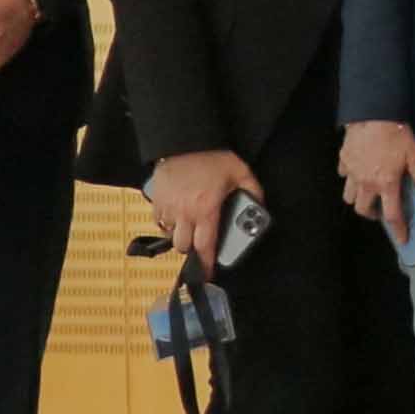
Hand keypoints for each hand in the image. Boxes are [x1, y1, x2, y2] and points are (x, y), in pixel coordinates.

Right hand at [138, 150, 257, 266]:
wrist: (186, 138)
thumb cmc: (213, 156)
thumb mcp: (241, 173)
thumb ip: (253, 192)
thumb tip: (258, 207)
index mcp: (205, 209)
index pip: (205, 245)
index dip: (206, 264)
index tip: (208, 274)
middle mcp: (184, 212)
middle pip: (182, 245)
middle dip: (192, 249)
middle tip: (200, 243)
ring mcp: (167, 206)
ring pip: (168, 234)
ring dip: (178, 235)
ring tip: (188, 227)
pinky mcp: (156, 197)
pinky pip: (158, 219)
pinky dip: (166, 222)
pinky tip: (176, 215)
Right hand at [337, 118, 414, 233]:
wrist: (373, 113)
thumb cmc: (397, 135)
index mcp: (386, 184)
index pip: (392, 215)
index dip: (398, 230)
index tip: (402, 239)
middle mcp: (366, 183)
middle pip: (362, 210)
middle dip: (371, 214)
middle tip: (380, 209)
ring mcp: (352, 173)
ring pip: (348, 196)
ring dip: (357, 198)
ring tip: (367, 192)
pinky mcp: (343, 161)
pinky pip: (343, 176)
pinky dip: (349, 177)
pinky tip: (358, 171)